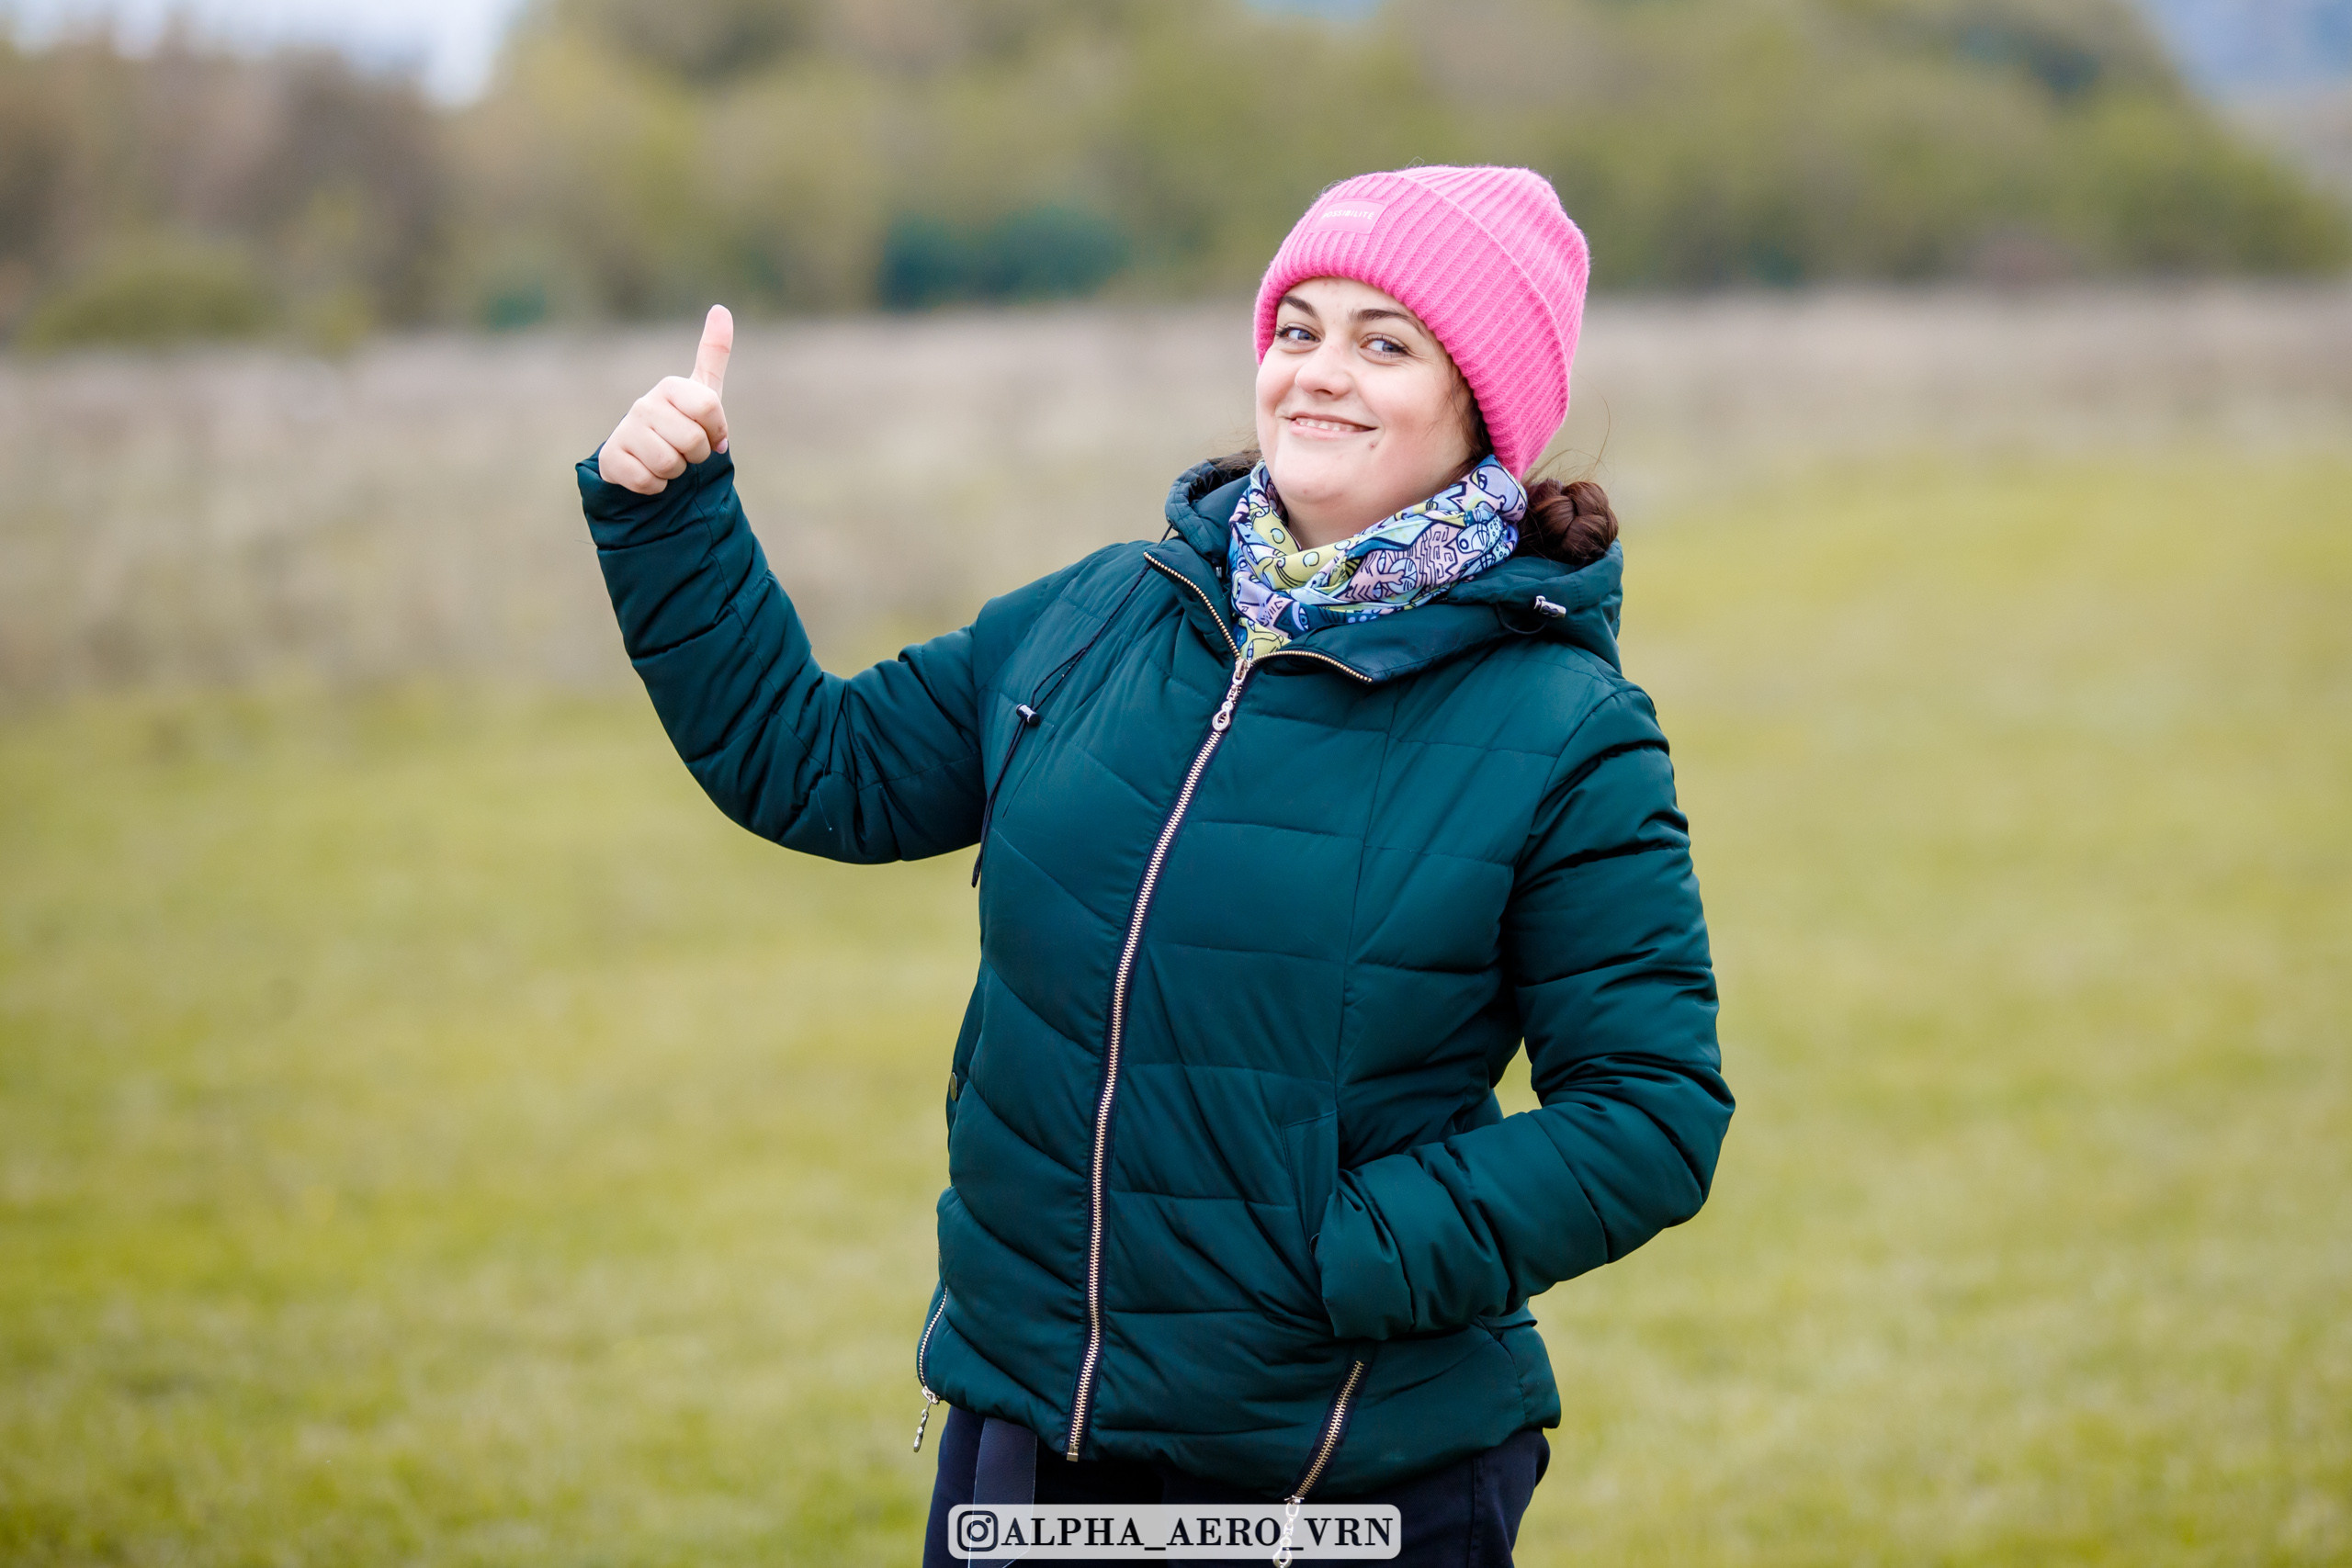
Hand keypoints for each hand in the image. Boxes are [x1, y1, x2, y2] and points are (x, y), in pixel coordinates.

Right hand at [596, 304, 732, 494]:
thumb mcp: (702, 392)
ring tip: (667, 461)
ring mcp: (625, 430)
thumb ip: (713, 353)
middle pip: (693, 442)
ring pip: (669, 464)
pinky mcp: (611, 459)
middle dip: (696, 456)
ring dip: (676, 472)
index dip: (716, 430)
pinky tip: (649, 473)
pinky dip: (655, 486)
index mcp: (670, 387)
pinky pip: (648, 481)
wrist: (644, 458)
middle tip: (685, 451)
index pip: (709, 408)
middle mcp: (644, 404)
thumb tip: (720, 308)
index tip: (711, 434)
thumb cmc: (680, 423)